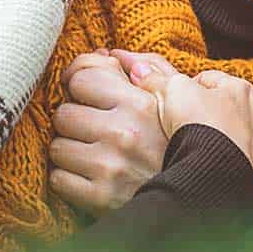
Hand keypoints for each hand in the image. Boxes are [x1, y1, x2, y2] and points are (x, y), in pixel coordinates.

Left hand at [47, 50, 168, 214]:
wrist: (195, 199)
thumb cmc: (179, 143)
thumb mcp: (173, 100)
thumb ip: (145, 69)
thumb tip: (105, 52)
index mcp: (141, 103)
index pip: (82, 77)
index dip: (78, 83)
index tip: (80, 91)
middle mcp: (124, 132)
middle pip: (63, 113)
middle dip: (75, 121)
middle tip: (93, 130)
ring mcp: (110, 166)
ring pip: (57, 147)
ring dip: (70, 151)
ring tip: (93, 155)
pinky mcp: (101, 198)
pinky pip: (58, 179)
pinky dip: (69, 180)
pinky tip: (90, 177)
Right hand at [110, 50, 252, 201]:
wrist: (216, 173)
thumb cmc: (197, 127)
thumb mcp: (171, 93)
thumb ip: (157, 79)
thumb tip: (139, 69)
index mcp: (239, 88)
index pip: (207, 81)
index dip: (184, 92)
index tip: (171, 106)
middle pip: (228, 109)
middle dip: (209, 117)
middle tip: (184, 132)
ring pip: (245, 137)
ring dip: (229, 142)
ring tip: (204, 154)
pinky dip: (246, 168)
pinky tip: (228, 172)